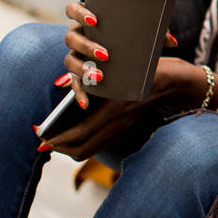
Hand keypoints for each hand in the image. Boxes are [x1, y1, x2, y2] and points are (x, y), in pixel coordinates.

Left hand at [42, 57, 200, 161]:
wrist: (176, 81)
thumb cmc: (146, 68)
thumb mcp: (119, 71)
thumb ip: (93, 79)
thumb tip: (62, 84)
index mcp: (115, 109)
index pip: (80, 134)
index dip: (58, 139)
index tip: (41, 138)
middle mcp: (119, 124)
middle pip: (83, 149)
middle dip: (60, 148)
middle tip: (43, 143)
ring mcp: (124, 129)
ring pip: (91, 149)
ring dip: (71, 148)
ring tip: (55, 141)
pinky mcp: (127, 128)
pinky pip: (100, 142)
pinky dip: (84, 142)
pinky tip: (75, 134)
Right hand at [61, 0, 178, 110]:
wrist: (126, 48)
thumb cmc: (131, 33)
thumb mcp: (143, 29)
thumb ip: (158, 31)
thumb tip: (173, 42)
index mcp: (88, 18)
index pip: (73, 9)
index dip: (79, 13)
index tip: (94, 20)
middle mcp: (78, 35)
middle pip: (71, 37)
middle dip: (86, 46)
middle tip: (105, 54)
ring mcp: (76, 54)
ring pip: (70, 60)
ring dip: (82, 69)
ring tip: (99, 76)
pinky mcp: (79, 72)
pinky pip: (75, 83)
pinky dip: (79, 93)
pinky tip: (85, 103)